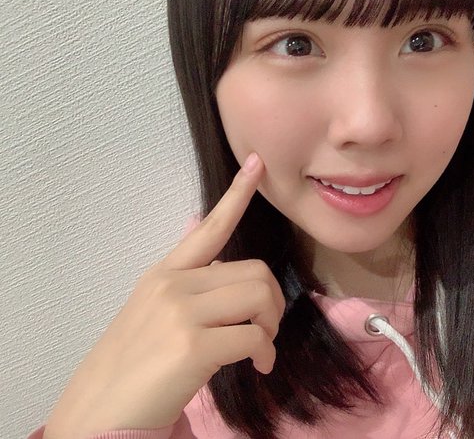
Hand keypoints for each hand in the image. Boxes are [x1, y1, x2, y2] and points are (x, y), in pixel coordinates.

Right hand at [44, 153, 284, 438]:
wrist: (102, 408)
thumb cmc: (135, 363)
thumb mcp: (156, 312)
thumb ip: (192, 289)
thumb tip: (232, 277)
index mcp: (166, 274)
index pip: (208, 228)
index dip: (237, 195)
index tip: (257, 164)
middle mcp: (173, 284)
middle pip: (255, 272)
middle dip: (272, 302)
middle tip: (265, 329)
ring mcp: (181, 312)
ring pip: (259, 296)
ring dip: (270, 326)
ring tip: (260, 348)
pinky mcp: (192, 345)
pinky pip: (255, 337)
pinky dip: (266, 353)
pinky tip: (259, 367)